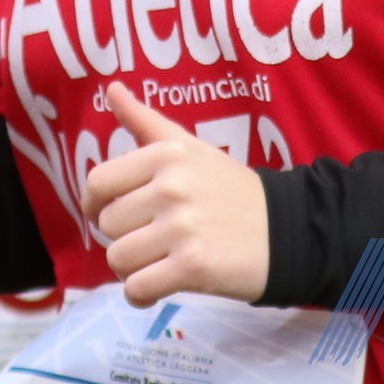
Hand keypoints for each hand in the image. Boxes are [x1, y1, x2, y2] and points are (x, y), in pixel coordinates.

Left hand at [84, 85, 269, 306]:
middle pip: (107, 225)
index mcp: (167, 154)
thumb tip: (111, 88)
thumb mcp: (192, 148)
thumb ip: (147, 121)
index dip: (97, 204)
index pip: (98, 183)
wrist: (285, 231)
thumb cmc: (232, 191)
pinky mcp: (192, 266)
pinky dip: (142, 295)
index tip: (117, 213)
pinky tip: (162, 284)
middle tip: (156, 237)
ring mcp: (182, 227)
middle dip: (125, 237)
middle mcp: (172, 186)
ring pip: (118, 259)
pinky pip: (137, 289)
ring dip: (134, 268)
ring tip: (161, 260)